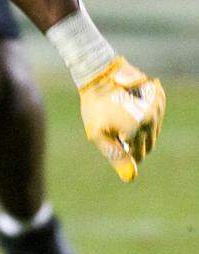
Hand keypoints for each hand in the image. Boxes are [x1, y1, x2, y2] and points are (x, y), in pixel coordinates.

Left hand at [78, 57, 164, 181]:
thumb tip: (131, 178)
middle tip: (116, 129)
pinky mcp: (158, 97)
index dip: (124, 152)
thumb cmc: (95, 106)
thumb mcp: (98, 134)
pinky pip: (156, 116)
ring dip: (140, 130)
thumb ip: (114, 156)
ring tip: (122, 118)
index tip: (113, 141)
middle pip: (148, 145)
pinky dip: (146, 117)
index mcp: (137, 130)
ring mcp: (156, 107)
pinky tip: (130, 107)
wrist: (99, 75)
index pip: (138, 155)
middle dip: (134, 142)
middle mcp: (151, 119)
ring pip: (153, 132)